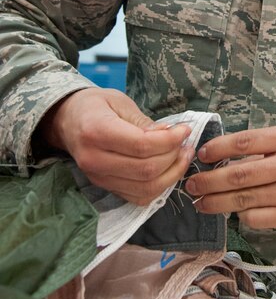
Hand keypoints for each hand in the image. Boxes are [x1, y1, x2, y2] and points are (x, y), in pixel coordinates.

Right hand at [37, 88, 193, 204]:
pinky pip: (139, 197)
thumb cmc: (94, 106)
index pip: (142, 145)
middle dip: (174, 157)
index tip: (184, 130)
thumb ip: (144, 122)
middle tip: (186, 143)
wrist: (66, 121)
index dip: (170, 140)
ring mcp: (98, 177)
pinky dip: (159, 186)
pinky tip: (168, 169)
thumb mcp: (119, 102)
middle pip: (146, 170)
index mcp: (96, 131)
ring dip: (171, 174)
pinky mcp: (105, 187)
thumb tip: (171, 135)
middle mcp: (94, 159)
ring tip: (182, 156)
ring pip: (145, 188)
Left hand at [185, 126, 275, 228]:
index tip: (202, 155)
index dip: (218, 149)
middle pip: (239, 174)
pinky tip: (234, 211)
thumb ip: (261, 145)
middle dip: (209, 181)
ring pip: (243, 199)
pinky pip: (255, 218)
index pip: (245, 142)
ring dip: (216, 202)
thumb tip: (218, 156)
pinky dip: (240, 215)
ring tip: (201, 202)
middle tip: (192, 184)